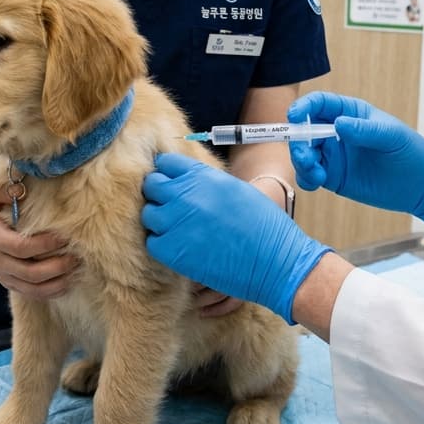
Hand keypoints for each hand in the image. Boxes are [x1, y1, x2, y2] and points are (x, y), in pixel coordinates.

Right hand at [0, 183, 77, 299]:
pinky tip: (68, 282)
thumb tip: (21, 190)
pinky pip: (32, 294)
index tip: (63, 237)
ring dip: (57, 283)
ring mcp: (4, 275)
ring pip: (33, 288)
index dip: (43, 245)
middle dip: (56, 267)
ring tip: (76, 270)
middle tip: (76, 257)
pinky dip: (52, 292)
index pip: (21, 247)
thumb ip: (3, 191)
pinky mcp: (10, 284)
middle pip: (30, 272)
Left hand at [143, 154, 330, 323]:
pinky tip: (179, 247)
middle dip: (159, 194)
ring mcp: (176, 223)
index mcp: (202, 175)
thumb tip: (184, 181)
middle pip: (152, 186)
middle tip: (172, 208)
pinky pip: (152, 242)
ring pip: (148, 214)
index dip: (167, 173)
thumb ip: (206, 181)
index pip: (166, 163)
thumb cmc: (263, 225)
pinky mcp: (173, 251)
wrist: (275, 260)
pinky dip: (161, 244)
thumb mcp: (235, 189)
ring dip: (158, 220)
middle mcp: (185, 194)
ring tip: (177, 230)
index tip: (171, 184)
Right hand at [289, 92, 423, 224]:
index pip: (319, 104)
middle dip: (298, 142)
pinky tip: (317, 182)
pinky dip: (306, 178)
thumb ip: (365, 130)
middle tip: (306, 158)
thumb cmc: (411, 153)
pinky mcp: (332, 176)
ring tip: (316, 175)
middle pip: (303, 130)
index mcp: (350, 113)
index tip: (295, 116)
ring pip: (303, 154)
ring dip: (301, 162)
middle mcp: (335, 132)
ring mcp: (332, 155)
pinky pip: (308, 175)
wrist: (421, 186)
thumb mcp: (392, 137)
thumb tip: (338, 124)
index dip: (303, 107)